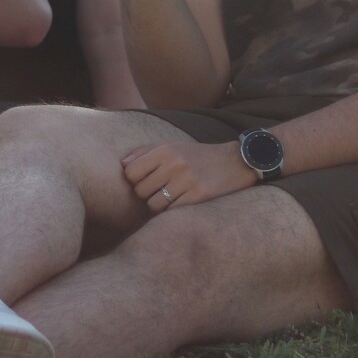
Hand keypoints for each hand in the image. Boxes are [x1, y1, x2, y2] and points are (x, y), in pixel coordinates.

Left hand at [121, 138, 253, 213]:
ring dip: (159, 205)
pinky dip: (172, 211)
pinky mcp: (198, 196)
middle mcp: (174, 164)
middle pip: (140, 191)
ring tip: (170, 198)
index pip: (130, 173)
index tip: (144, 181)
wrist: (235, 162)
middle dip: (146, 194)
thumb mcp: (173, 146)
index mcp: (165, 150)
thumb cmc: (198, 156)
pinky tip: (181, 203)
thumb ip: (145, 152)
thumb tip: (122, 164)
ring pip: (154, 204)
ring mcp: (186, 181)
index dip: (134, 180)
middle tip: (159, 191)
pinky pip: (171, 212)